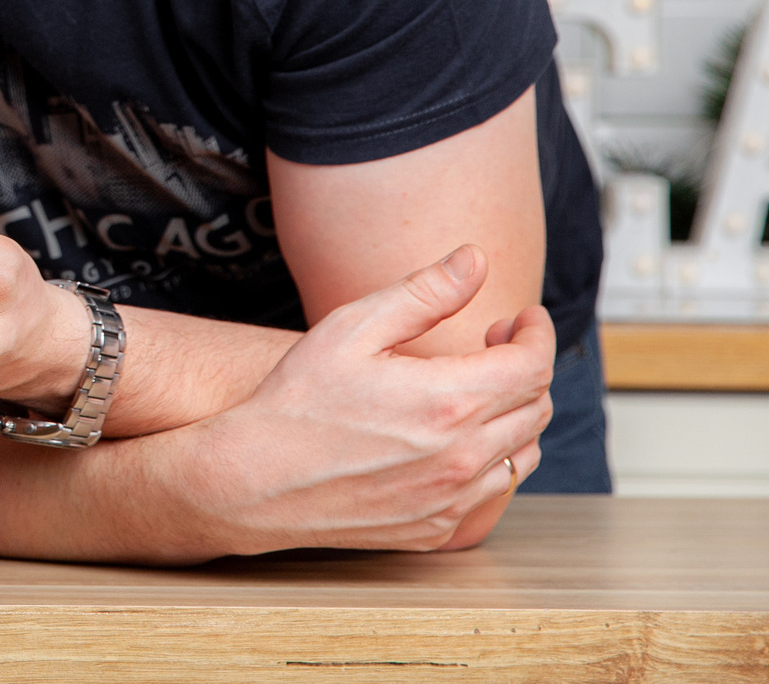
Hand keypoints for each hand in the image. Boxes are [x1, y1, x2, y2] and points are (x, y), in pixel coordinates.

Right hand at [182, 245, 555, 554]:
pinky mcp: (437, 528)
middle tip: (494, 342)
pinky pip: (492, 492)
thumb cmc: (296, 400)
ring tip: (479, 388)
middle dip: (526, 365)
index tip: (522, 317)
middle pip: (536, 407)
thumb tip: (475, 260)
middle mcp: (462, 456)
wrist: (252, 479)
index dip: (536, 333)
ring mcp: (453, 498)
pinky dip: (492, 458)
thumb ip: (423, 293)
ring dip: (517, 414)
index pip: (533, 365)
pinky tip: (453, 437)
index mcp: (449, 400)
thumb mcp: (351, 328)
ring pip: (524, 453)